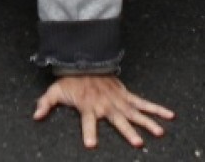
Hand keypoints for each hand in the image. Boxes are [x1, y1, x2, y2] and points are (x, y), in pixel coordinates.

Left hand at [33, 75, 173, 148]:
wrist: (85, 60)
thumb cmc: (71, 79)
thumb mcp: (55, 90)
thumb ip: (45, 103)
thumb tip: (35, 115)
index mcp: (89, 107)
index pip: (88, 122)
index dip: (89, 133)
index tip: (91, 144)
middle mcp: (106, 105)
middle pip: (119, 121)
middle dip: (127, 132)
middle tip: (138, 143)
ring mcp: (119, 100)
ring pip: (136, 114)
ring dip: (148, 123)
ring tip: (159, 133)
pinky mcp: (126, 95)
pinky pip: (143, 103)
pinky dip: (157, 109)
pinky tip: (169, 115)